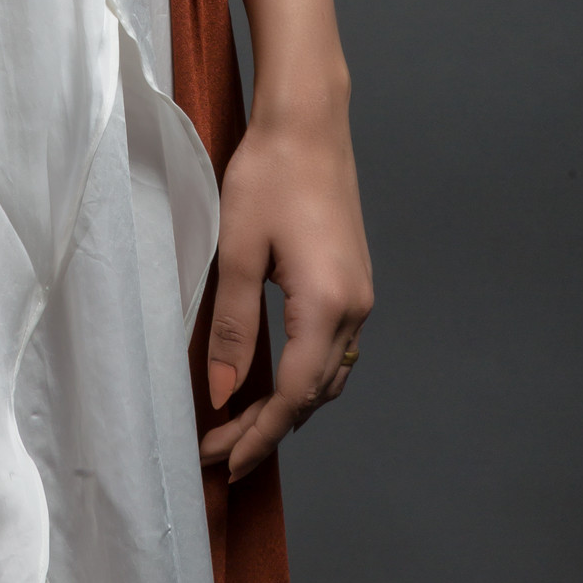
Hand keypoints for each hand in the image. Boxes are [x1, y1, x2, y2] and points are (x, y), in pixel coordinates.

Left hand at [200, 95, 373, 481]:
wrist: (309, 121)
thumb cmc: (268, 174)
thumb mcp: (238, 251)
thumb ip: (234, 328)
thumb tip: (224, 393)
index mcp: (327, 306)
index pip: (294, 397)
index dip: (258, 435)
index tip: (223, 462)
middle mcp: (356, 308)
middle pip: (315, 395)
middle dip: (268, 429)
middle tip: (221, 452)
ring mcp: (362, 295)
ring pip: (330, 375)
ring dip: (290, 406)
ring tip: (243, 425)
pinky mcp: (355, 280)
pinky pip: (336, 349)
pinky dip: (307, 375)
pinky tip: (278, 378)